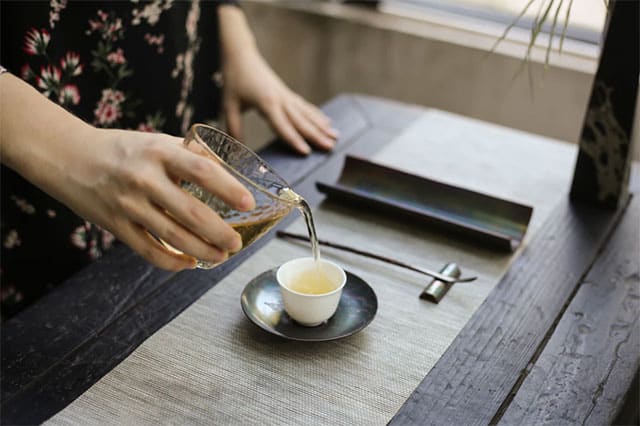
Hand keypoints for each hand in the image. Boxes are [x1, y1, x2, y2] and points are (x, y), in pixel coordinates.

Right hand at [1, 73, 254, 270]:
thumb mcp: (156, 141)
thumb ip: (189, 153)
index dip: (228, 188)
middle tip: (237, 242)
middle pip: (191, 213)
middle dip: (220, 233)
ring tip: (221, 255)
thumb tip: (224, 167)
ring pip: (173, 237)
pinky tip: (189, 263)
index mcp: (159, 152)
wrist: (68, 156)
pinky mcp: (116, 225)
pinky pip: (148, 251)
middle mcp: (145, 179)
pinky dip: (172, 262)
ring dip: (202, 251)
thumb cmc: (121, 149)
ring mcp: (128, 204)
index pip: (202, 171)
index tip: (247, 203)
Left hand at [218, 5, 337, 154]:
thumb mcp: (228, 104)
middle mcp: (281, 99)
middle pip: (301, 121)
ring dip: (322, 126)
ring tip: (336, 136)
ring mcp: (286, 95)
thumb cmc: (234, 79)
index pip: (283, 126)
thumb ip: (234, 127)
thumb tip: (235, 148)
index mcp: (267, 103)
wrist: (241, 54)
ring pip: (307, 113)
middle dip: (317, 135)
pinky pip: (305, 106)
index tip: (306, 152)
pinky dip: (317, 115)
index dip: (294, 140)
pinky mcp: (287, 93)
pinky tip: (327, 121)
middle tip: (330, 147)